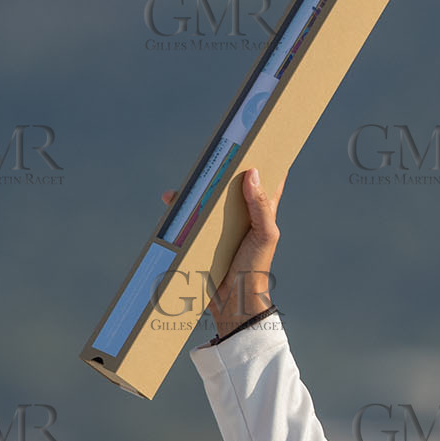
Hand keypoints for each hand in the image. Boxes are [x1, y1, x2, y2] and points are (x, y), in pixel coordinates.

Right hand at [161, 166, 286, 336]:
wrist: (234, 302)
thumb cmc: (256, 268)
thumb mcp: (264, 235)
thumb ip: (260, 205)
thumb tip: (251, 172)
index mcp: (262, 213)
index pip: (268, 182)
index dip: (266, 162)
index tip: (261, 138)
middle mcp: (242, 216)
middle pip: (232, 185)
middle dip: (223, 169)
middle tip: (215, 151)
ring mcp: (222, 226)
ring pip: (208, 199)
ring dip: (196, 189)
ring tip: (187, 181)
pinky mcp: (205, 237)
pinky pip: (191, 218)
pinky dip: (180, 209)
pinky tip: (171, 202)